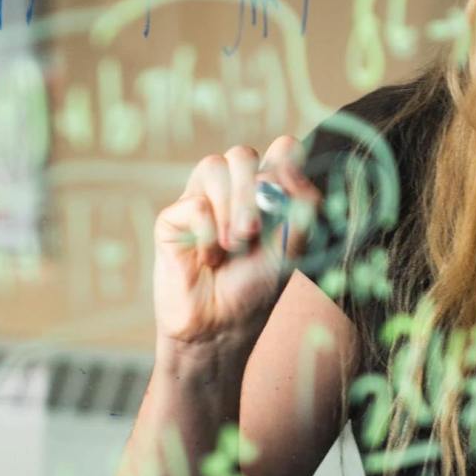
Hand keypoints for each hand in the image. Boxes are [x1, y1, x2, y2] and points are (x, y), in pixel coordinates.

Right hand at [152, 137, 318, 344]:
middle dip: (252, 192)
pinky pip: (195, 204)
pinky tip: (209, 257)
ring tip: (234, 246)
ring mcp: (201, 198)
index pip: (280, 149)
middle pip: (243, 154)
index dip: (286, 163)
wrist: (221, 326)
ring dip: (231, 209)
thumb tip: (287, 162)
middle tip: (253, 233)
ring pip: (214, 165)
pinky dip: (208, 233)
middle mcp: (232, 188)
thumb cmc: (257, 287)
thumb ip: (301, 204)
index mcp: (265, 190)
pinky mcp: (173, 217)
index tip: (286, 200)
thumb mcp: (293, 247)